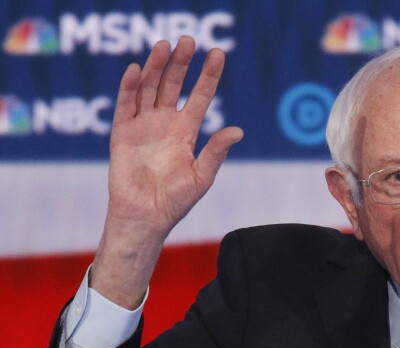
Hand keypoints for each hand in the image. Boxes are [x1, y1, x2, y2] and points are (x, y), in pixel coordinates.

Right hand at [92, 36, 242, 307]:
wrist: (145, 217)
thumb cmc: (175, 202)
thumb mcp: (201, 176)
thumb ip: (216, 152)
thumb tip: (238, 131)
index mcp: (186, 132)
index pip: (201, 97)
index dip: (208, 76)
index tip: (218, 54)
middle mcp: (165, 124)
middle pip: (173, 85)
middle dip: (180, 63)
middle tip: (188, 40)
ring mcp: (143, 126)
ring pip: (150, 89)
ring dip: (156, 67)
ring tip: (164, 46)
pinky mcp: (122, 133)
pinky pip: (126, 105)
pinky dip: (131, 87)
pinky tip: (138, 70)